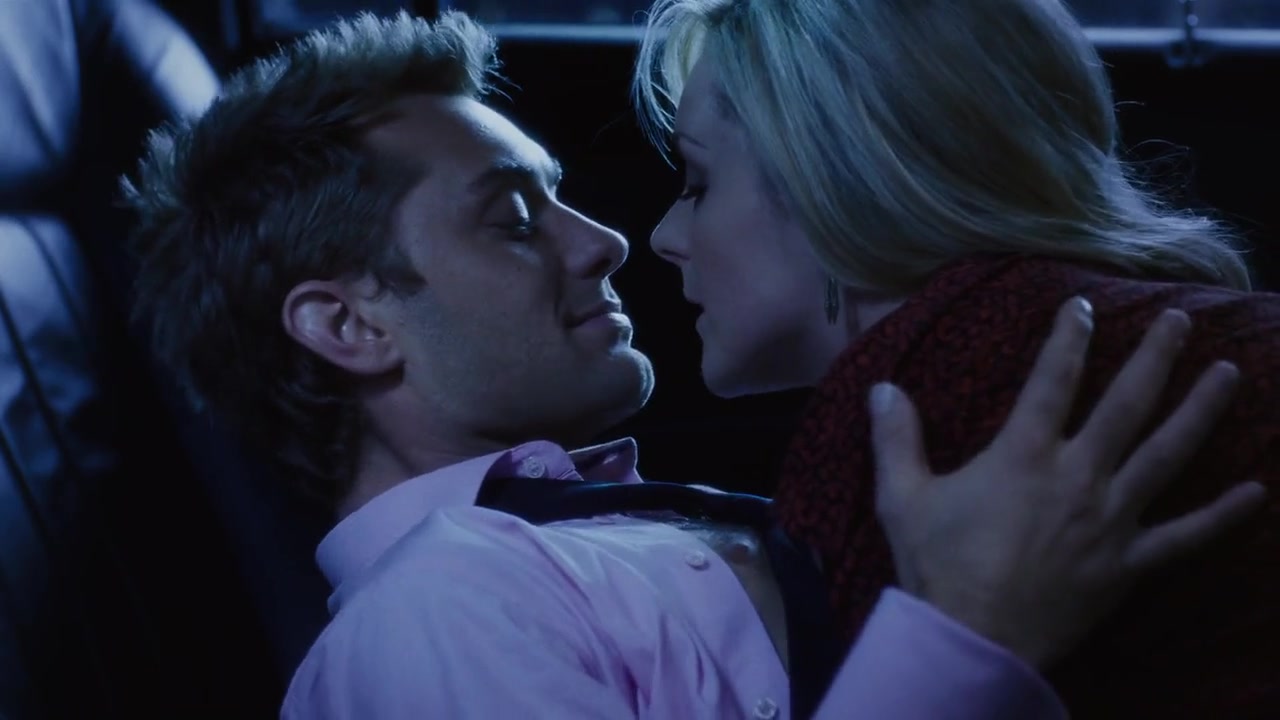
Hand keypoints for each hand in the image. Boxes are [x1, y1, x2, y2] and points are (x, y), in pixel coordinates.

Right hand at [868, 296, 1266, 667]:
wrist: (973, 637)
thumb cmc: (937, 564)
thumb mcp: (901, 496)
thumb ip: (896, 438)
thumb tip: (883, 388)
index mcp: (1023, 455)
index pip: (1052, 381)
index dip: (1069, 339)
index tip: (1083, 306)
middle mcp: (1077, 476)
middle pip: (1126, 406)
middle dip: (1155, 358)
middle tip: (1180, 321)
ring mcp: (1110, 519)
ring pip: (1166, 455)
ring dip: (1199, 412)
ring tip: (1228, 374)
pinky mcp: (1128, 563)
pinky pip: (1183, 538)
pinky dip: (1220, 517)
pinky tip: (1254, 493)